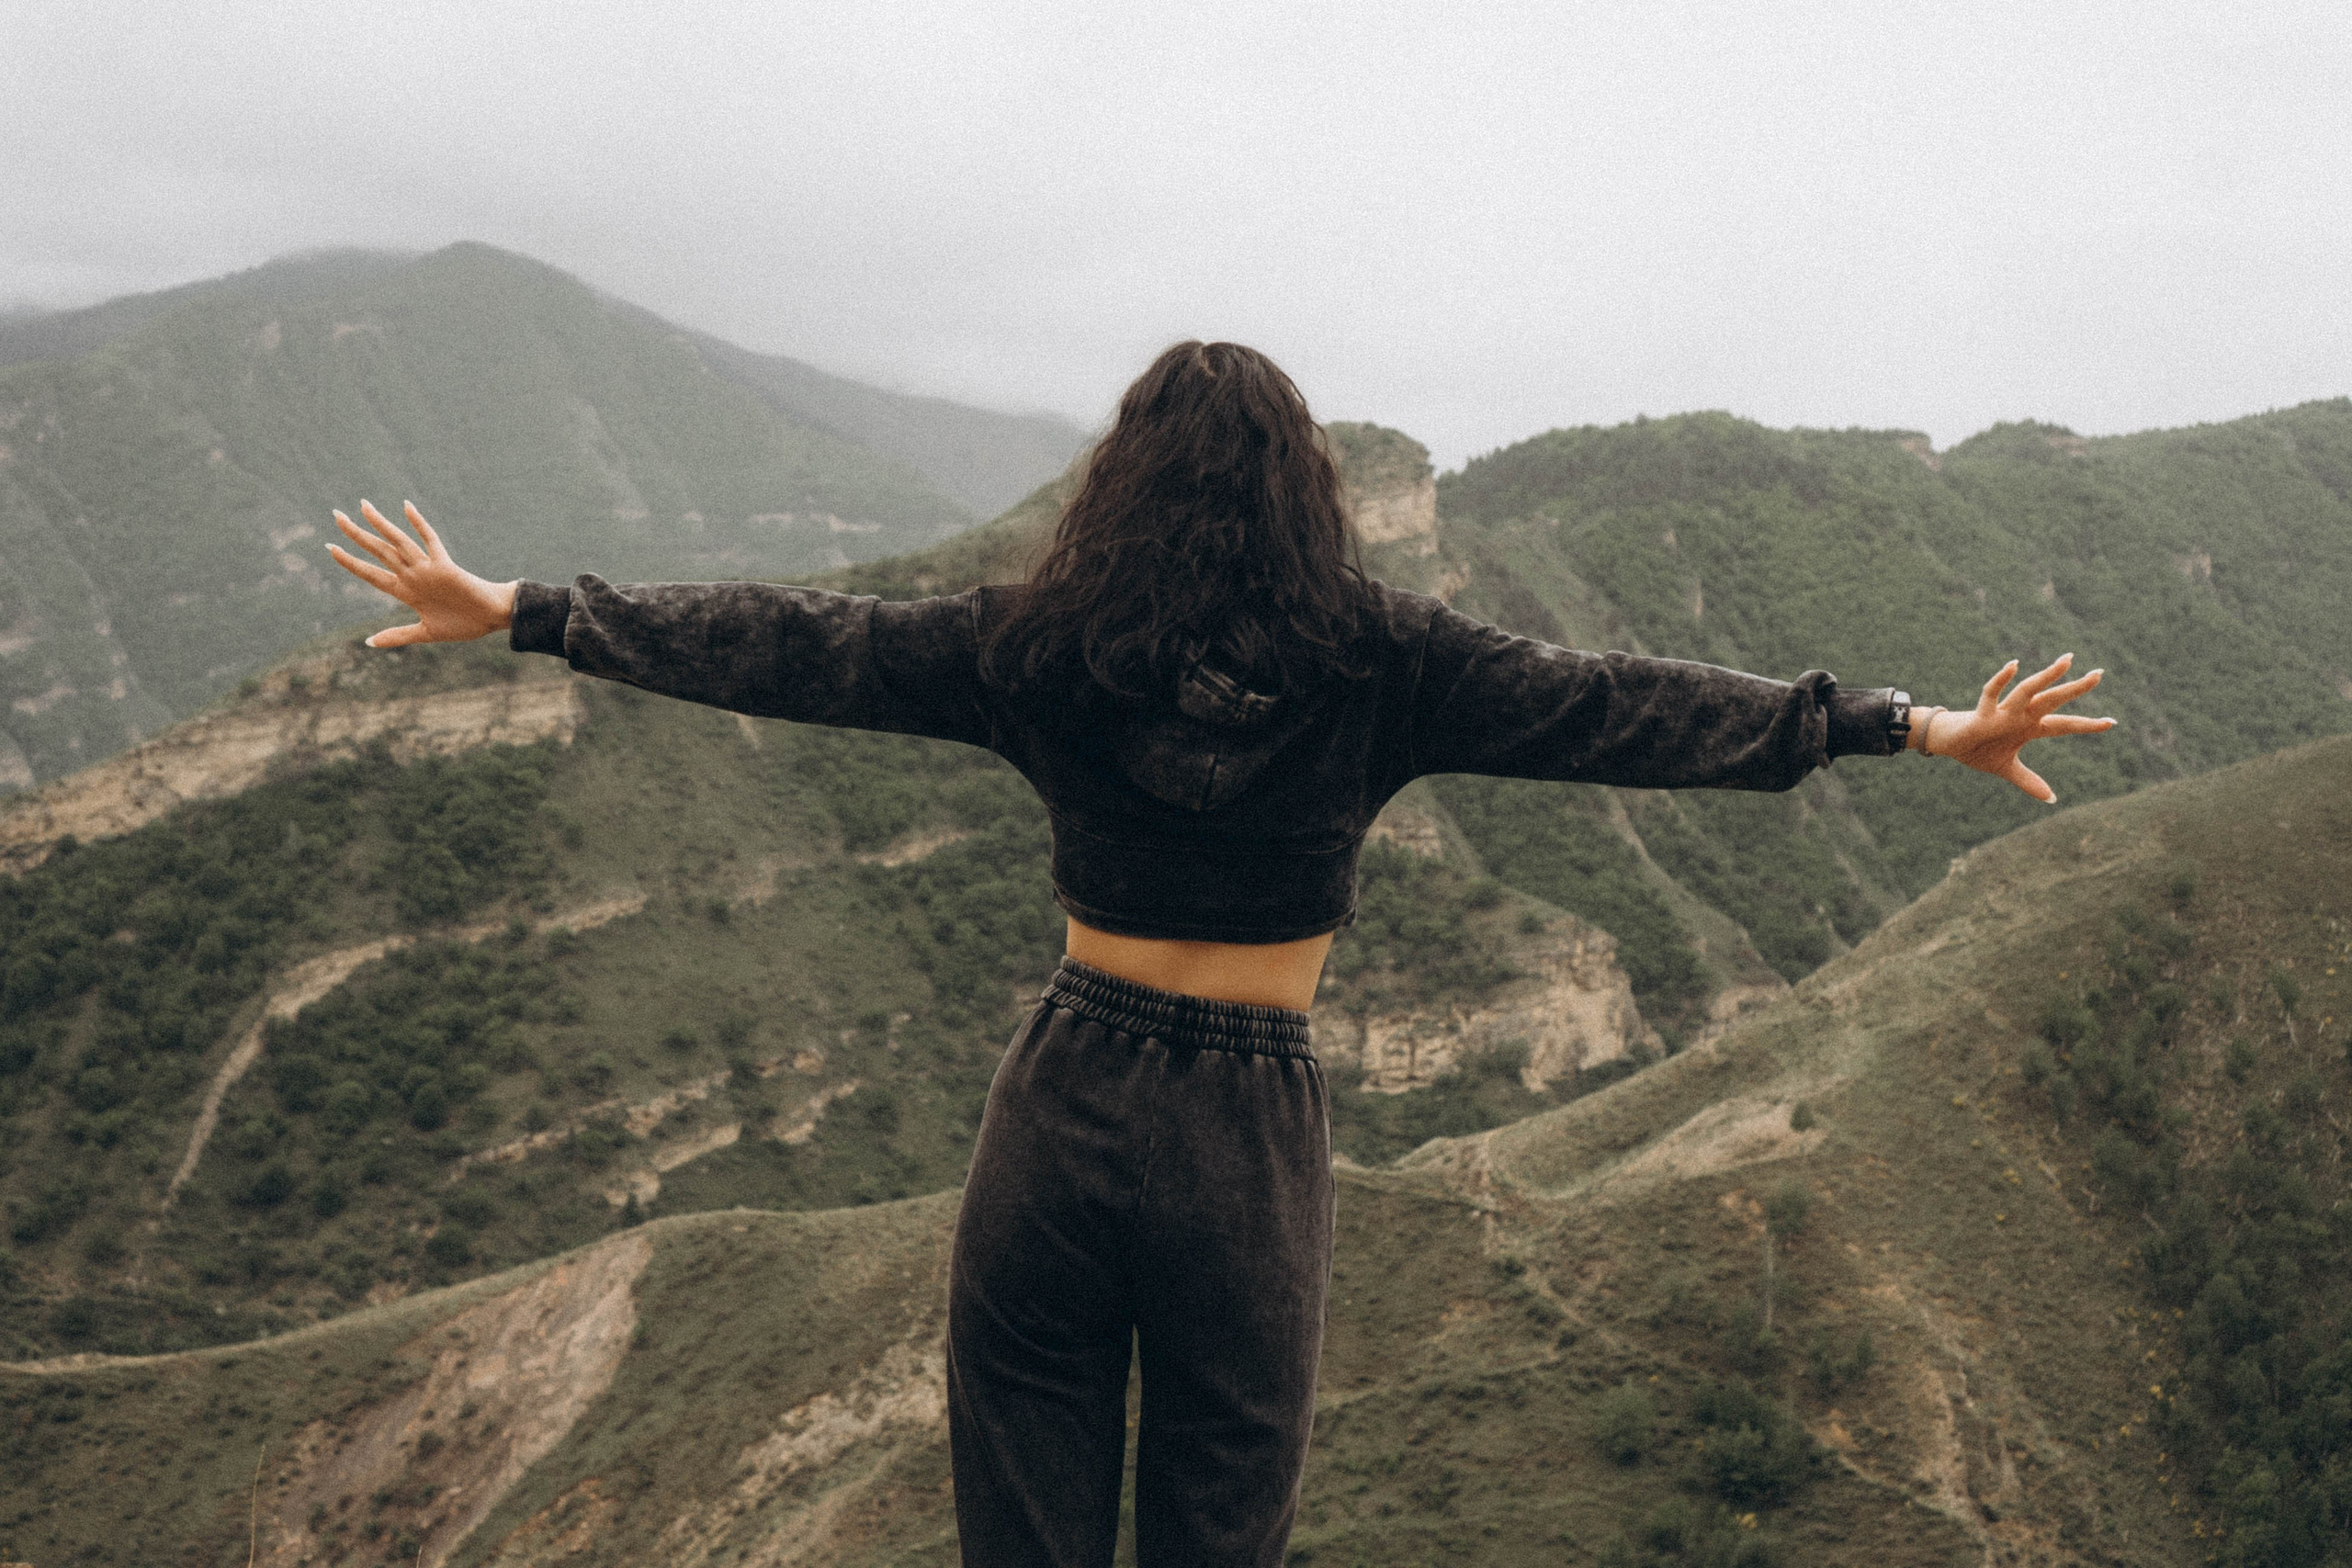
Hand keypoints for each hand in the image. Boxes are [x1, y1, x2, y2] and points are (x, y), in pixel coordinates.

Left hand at [326, 500, 515, 647]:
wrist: (491, 617)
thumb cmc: (463, 624)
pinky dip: (419, 524)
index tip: (330, 547)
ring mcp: (427, 569)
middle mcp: (412, 575)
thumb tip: (369, 642)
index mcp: (405, 591)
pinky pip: (430, 540)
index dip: (350, 561)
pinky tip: (406, 507)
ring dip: (380, 524)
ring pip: (398, 542)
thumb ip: (397, 635)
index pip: (371, 573)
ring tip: (362, 506)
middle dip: (355, 534)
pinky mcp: (445, 565)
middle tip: (336, 514)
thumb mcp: (426, 633)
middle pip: (378, 551)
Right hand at [1920, 654, 2115, 803]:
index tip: (2112, 722)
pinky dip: (2001, 680)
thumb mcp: (2006, 768)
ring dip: (2047, 677)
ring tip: (2066, 661)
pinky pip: (1992, 694)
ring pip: (2029, 691)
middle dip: (2076, 688)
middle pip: (2053, 700)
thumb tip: (2051, 799)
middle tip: (2099, 673)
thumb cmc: (1977, 749)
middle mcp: (2021, 716)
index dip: (2087, 725)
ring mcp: (2003, 713)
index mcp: (2030, 728)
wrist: (1948, 743)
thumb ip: (2029, 781)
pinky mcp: (1983, 714)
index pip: (2064, 725)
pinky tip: (2014, 665)